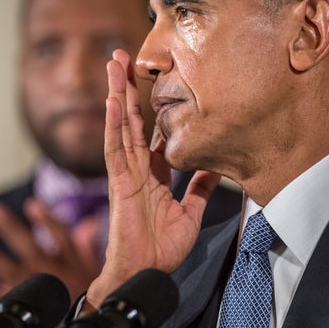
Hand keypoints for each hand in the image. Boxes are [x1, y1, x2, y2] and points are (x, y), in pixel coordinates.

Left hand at [0, 198, 101, 305]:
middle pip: (29, 246)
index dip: (45, 219)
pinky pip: (4, 301)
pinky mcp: (26, 310)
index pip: (59, 235)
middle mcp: (53, 273)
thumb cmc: (88, 299)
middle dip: (10, 228)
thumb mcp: (94, 271)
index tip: (31, 204)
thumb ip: (87, 246)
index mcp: (72, 263)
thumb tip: (90, 223)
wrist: (82, 326)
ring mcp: (37, 290)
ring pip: (9, 270)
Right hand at [87, 49, 219, 306]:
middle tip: (122, 55)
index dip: (150, 105)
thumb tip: (215, 166)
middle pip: (131, 119)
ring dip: (117, 93)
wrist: (146, 272)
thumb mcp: (191, 212)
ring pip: (120, 125)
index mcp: (153, 171)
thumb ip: (201, 188)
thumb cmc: (162, 247)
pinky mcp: (119, 183)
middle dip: (127, 87)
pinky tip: (115, 101)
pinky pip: (116, 149)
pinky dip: (115, 124)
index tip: (154, 79)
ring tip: (113, 64)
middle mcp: (137, 166)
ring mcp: (125, 172)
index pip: (149, 129)